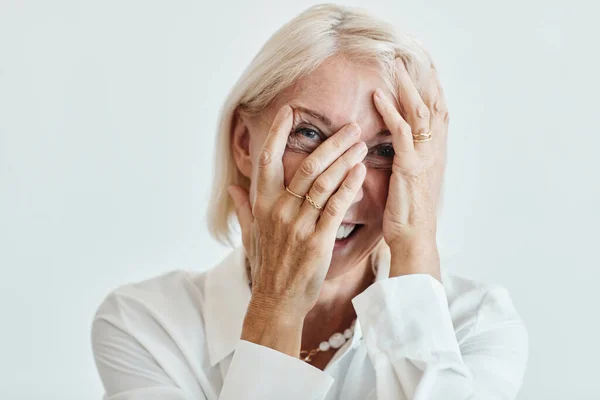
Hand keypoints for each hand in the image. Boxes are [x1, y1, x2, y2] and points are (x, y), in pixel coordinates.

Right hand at [228, 105, 366, 353]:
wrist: (277, 299)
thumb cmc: (267, 263)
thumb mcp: (250, 234)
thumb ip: (243, 207)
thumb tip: (231, 188)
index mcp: (262, 203)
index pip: (267, 158)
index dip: (277, 132)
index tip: (289, 109)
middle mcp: (279, 209)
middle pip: (306, 166)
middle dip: (331, 143)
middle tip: (351, 126)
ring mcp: (298, 224)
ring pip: (324, 182)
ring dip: (345, 160)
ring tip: (361, 144)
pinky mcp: (317, 240)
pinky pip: (336, 206)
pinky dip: (350, 186)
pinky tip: (361, 172)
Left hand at [372, 58, 448, 279]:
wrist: (415, 239)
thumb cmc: (409, 215)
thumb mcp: (412, 182)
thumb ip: (410, 160)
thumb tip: (402, 147)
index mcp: (434, 154)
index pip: (438, 114)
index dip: (433, 90)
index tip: (426, 69)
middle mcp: (434, 152)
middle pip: (433, 106)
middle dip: (423, 80)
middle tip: (411, 58)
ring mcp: (424, 158)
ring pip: (419, 113)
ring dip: (406, 87)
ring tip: (394, 67)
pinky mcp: (410, 167)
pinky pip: (401, 133)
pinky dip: (390, 112)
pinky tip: (378, 97)